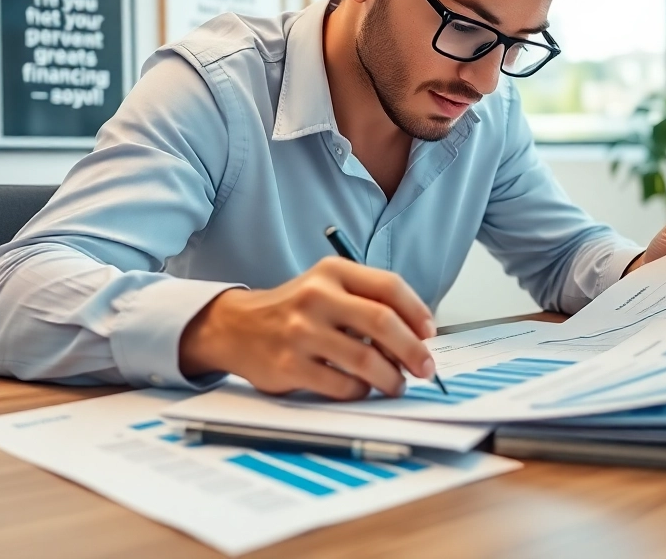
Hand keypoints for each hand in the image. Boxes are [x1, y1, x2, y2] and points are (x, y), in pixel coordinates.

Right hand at [178, 257, 436, 400]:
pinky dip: (360, 392)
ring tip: (395, 384)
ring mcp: (301, 332)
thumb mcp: (327, 287)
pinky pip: (342, 386)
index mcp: (332, 272)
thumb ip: (367, 302)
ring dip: (390, 378)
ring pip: (366, 360)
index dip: (418, 312)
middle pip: (383, 323)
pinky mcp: (290, 366)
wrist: (235, 327)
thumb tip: (418, 335)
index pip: (389, 286)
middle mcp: (316, 297)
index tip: (429, 334)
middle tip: (425, 368)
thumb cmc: (294, 311)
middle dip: (413, 351)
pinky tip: (361, 390)